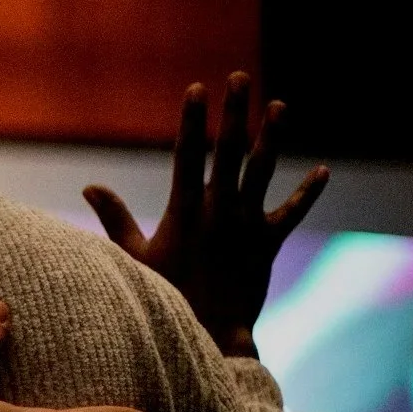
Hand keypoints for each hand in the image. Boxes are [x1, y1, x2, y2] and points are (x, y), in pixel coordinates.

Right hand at [82, 74, 327, 358]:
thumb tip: (90, 187)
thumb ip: (116, 218)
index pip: (189, 153)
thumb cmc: (166, 295)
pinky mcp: (269, 242)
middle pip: (230, 150)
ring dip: (272, 135)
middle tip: (240, 78)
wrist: (212, 333)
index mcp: (186, 209)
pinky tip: (322, 172)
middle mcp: (220, 209)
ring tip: (278, 106)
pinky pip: (292, 212)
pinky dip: (308, 192)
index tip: (197, 89)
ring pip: (263, 170)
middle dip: (235, 111)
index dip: (193, 120)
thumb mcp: (135, 256)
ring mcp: (248, 223)